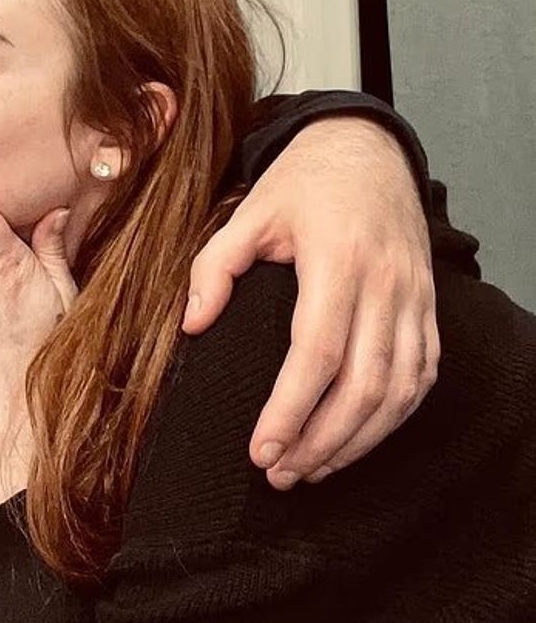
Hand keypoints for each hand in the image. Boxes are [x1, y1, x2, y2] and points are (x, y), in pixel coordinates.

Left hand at [183, 116, 437, 488]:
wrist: (366, 148)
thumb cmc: (303, 182)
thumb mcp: (249, 211)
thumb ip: (215, 266)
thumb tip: (193, 326)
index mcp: (336, 259)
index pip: (317, 353)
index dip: (290, 410)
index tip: (260, 450)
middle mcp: (385, 283)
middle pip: (363, 385)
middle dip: (321, 442)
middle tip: (280, 474)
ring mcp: (414, 297)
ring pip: (398, 390)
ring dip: (358, 441)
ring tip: (312, 468)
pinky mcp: (429, 306)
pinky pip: (422, 375)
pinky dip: (394, 416)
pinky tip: (358, 438)